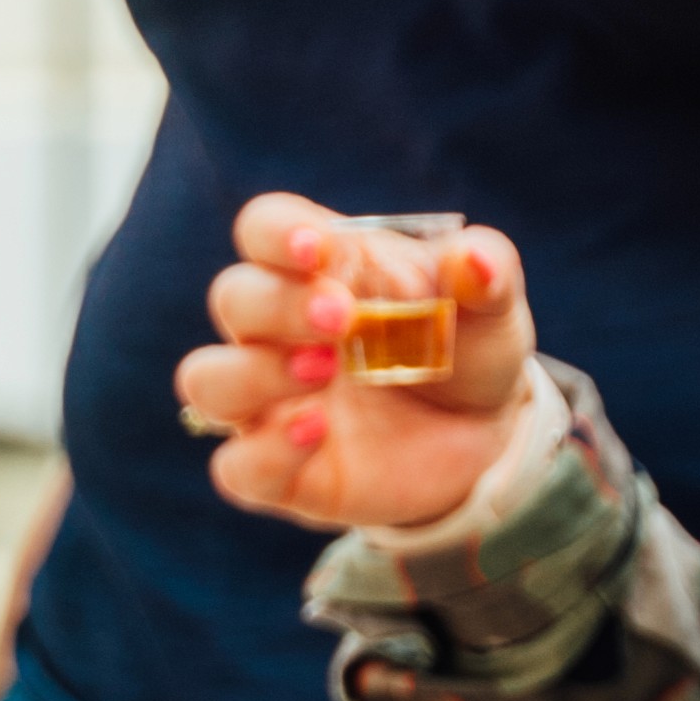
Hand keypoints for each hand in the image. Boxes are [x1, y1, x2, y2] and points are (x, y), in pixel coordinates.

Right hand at [178, 191, 538, 532]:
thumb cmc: (465, 348)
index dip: (276, 233)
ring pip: (210, 380)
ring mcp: (269, 402)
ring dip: (256, 372)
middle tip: (341, 317)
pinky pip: (237, 467)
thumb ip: (486, 275)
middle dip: (280, 304)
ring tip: (325, 369)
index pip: (263, 230)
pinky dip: (266, 452)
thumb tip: (478, 260)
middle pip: (235, 298)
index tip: (315, 246)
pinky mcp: (278, 470)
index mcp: (318, 269)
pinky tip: (318, 433)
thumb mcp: (490, 310)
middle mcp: (276, 331)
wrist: (482, 436)